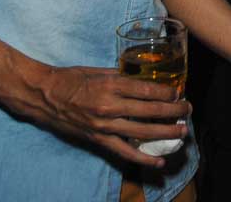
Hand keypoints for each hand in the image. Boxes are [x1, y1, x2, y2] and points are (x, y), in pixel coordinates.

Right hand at [11, 64, 190, 167]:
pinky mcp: (98, 139)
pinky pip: (124, 151)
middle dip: (173, 111)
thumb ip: (121, 75)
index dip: (167, 94)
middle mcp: (110, 106)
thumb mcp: (99, 70)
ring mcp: (104, 125)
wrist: (42, 95)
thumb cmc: (71, 78)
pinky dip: (143, 157)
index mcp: (111, 85)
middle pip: (150, 111)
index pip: (147, 91)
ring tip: (182, 133)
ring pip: (142, 131)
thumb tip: (142, 78)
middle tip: (188, 110)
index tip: (179, 93)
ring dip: (165, 132)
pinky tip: (159, 160)